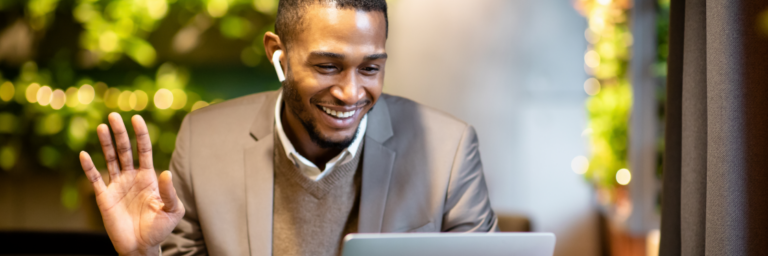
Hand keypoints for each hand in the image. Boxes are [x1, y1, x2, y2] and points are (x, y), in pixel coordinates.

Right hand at [79, 113, 183, 255]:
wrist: (142, 247)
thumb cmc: (160, 229)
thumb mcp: (172, 211)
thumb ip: (170, 192)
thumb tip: (165, 172)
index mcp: (149, 177)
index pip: (144, 150)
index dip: (141, 134)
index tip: (136, 118)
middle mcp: (132, 177)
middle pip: (125, 150)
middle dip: (120, 133)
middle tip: (114, 116)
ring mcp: (117, 185)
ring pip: (110, 159)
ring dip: (106, 143)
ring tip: (101, 127)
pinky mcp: (104, 197)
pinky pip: (95, 178)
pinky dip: (89, 167)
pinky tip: (85, 154)